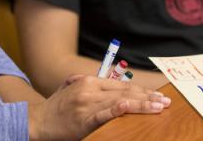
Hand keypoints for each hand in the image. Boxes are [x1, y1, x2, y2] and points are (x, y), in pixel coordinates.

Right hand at [28, 75, 169, 140]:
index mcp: (89, 82)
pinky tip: (129, 107)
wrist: (36, 122)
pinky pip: (104, 114)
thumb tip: (105, 80)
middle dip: (148, 97)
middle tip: (166, 101)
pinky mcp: (84, 119)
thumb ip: (87, 84)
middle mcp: (90, 89)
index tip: (157, 95)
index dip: (141, 90)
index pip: (121, 85)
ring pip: (120, 102)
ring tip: (159, 107)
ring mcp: (87, 104)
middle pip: (125, 92)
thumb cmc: (55, 108)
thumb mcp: (70, 88)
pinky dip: (117, 109)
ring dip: (142, 105)